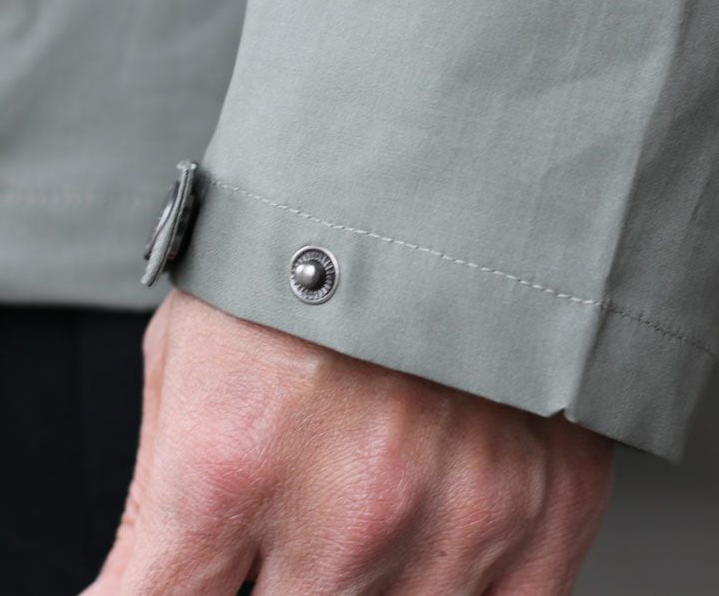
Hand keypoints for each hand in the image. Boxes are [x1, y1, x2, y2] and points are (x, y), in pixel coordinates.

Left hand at [83, 289, 612, 594]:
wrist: (443, 164)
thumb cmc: (308, 239)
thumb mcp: (191, 353)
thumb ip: (170, 499)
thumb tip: (167, 583)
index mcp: (234, 461)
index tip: (192, 579)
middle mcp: (352, 508)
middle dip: (282, 576)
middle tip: (300, 512)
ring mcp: (464, 511)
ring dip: (372, 575)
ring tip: (367, 491)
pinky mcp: (552, 499)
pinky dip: (463, 581)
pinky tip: (442, 519)